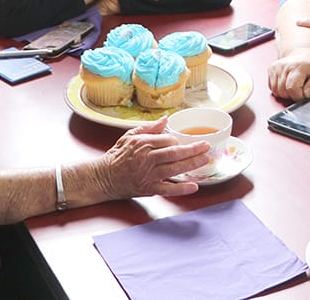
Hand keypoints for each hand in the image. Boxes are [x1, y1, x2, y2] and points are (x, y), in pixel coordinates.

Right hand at [83, 119, 209, 200]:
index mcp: (143, 144)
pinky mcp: (148, 189)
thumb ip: (149, 128)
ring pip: (174, 169)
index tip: (184, 140)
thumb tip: (165, 119)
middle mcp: (147, 159)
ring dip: (192, 165)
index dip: (178, 140)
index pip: (166, 140)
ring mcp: (148, 175)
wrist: (104, 177)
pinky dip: (181, 189)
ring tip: (205, 160)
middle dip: (192, 150)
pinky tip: (194, 186)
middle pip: (174, 153)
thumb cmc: (117, 156)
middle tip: (206, 146)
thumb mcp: (130, 136)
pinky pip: (168, 190)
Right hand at [267, 46, 309, 101]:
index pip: (292, 88)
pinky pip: (272, 88)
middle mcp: (284, 65)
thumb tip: (306, 94)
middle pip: (283, 91)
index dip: (299, 95)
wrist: (304, 52)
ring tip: (294, 85)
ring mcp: (276, 67)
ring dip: (286, 93)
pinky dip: (279, 89)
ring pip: (276, 91)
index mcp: (298, 66)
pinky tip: (287, 83)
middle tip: (300, 88)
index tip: (305, 92)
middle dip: (293, 95)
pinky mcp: (271, 69)